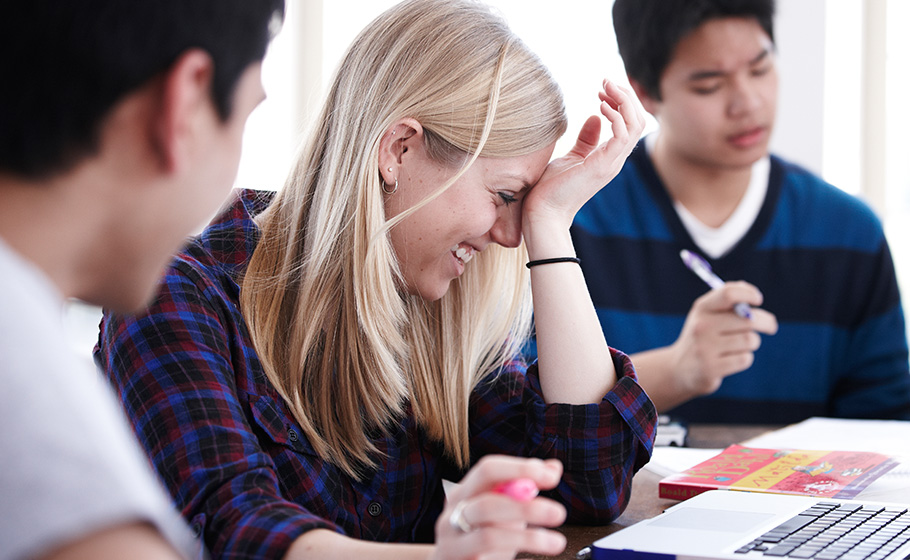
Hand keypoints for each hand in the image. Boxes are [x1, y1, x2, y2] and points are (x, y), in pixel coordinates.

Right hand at [431, 456, 566, 559]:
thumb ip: (522, 487)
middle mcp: (451, 518)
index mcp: (462, 494)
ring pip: (489, 538)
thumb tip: (553, 467)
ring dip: (528, 538)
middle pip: (486, 505)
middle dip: (526, 507)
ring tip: (556, 542)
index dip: (520, 470)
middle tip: (558, 513)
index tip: (552, 478)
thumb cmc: (478, 534)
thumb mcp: (499, 508)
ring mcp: (453, 546)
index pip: (487, 471)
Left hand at [522, 80, 644, 250]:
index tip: (603, 88)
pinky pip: (622, 135)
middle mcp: (615, 160)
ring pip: (635, 124)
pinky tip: (600, 105)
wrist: (543, 212)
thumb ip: (586, 140)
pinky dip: (616, 116)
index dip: (621, 102)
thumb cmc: (552, 189)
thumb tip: (594, 118)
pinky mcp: (604, 165)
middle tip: (606, 81)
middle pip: (637, 120)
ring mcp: (612, 163)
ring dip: (623, 101)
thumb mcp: (571, 157)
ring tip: (605, 87)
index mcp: (610, 157)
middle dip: (625, 96)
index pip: (630, 124)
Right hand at [669, 281, 778, 395]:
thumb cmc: (702, 336)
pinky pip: (744, 359)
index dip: (749, 294)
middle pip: (748, 320)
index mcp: (702, 309)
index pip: (729, 294)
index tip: (758, 299)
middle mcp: (702, 326)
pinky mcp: (711, 368)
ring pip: (749, 340)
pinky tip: (731, 359)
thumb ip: (726, 299)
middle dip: (766, 322)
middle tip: (771, 326)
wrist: (678, 369)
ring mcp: (705, 348)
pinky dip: (744, 359)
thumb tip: (750, 291)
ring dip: (752, 343)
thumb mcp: (706, 314)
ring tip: (739, 346)